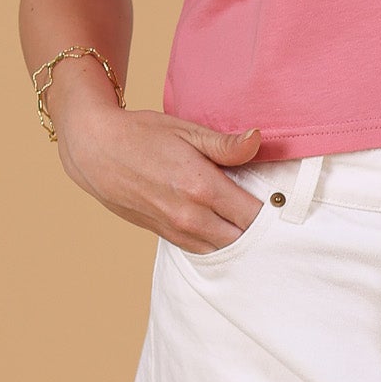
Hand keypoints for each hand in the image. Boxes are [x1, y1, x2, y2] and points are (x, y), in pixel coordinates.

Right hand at [58, 93, 265, 251]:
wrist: (94, 150)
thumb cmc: (142, 135)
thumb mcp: (186, 131)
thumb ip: (225, 144)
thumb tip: (258, 139)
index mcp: (200, 187)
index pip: (254, 215)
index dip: (275, 213)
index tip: (286, 204)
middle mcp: (189, 215)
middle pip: (243, 240)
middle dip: (262, 232)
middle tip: (276, 219)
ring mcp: (175, 229)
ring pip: (223, 250)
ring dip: (241, 242)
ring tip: (256, 227)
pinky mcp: (165, 235)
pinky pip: (203, 250)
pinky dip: (219, 244)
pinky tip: (228, 230)